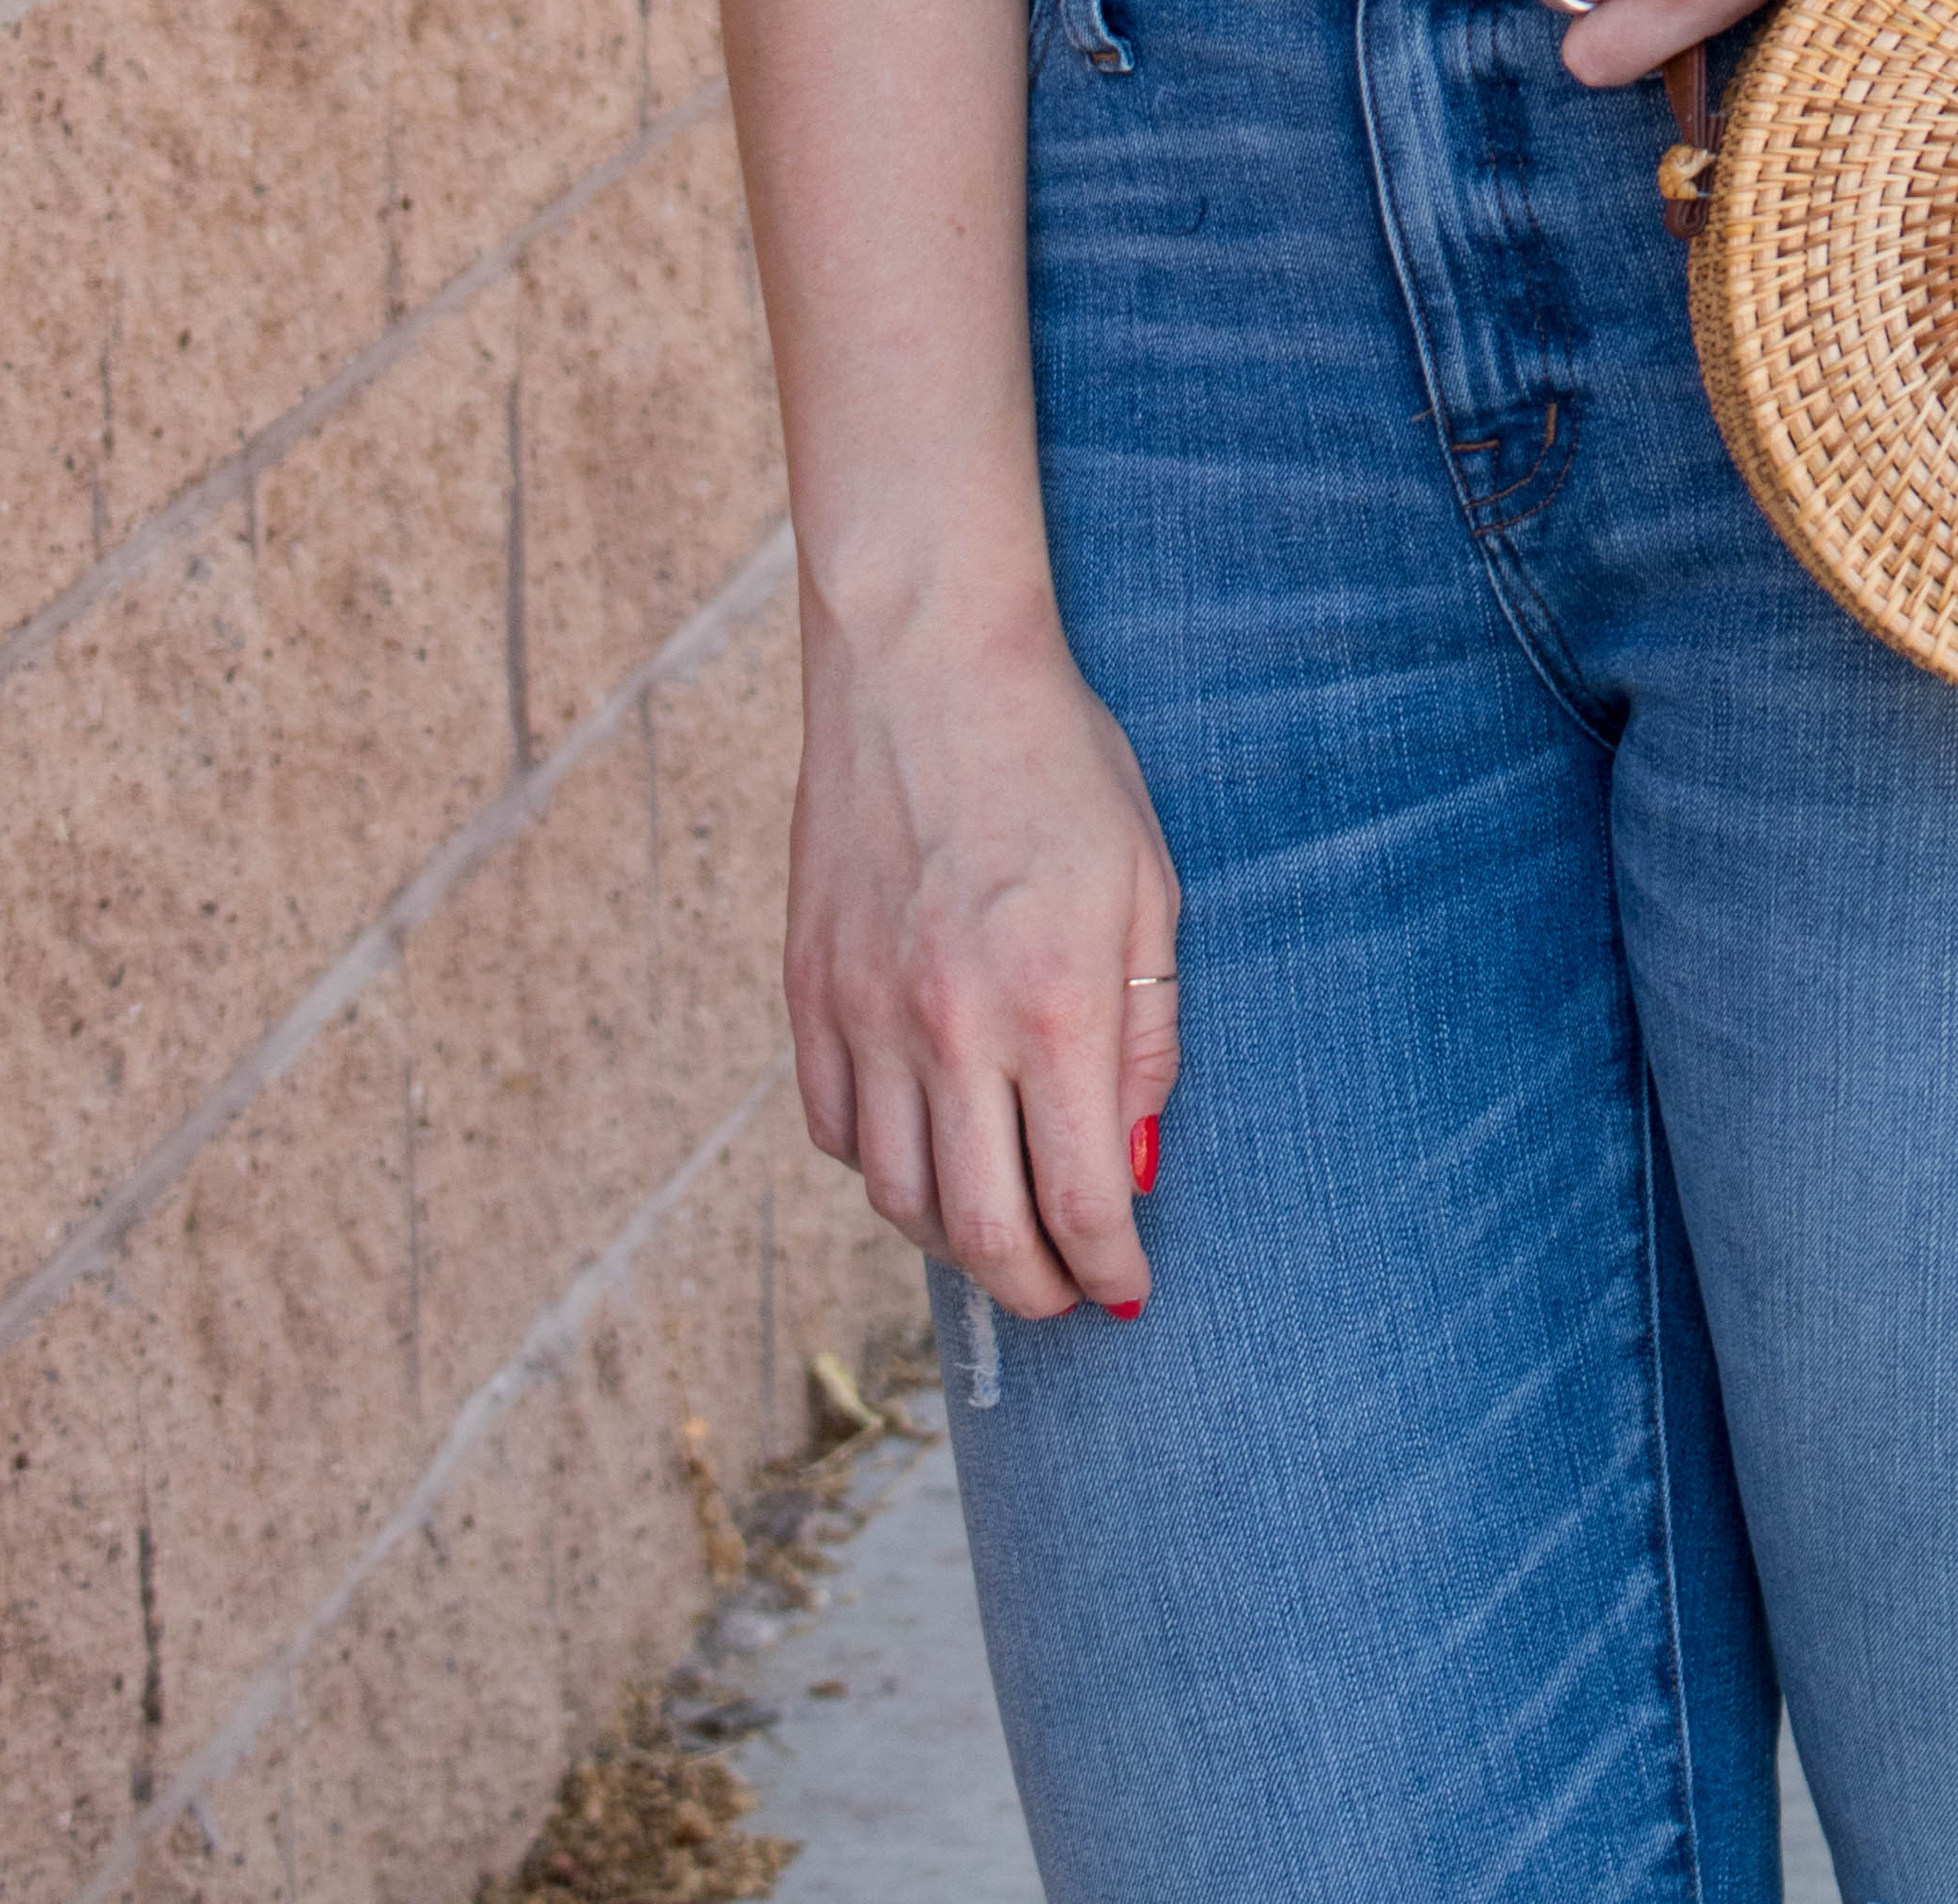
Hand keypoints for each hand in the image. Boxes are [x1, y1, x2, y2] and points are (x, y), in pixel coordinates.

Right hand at [786, 603, 1179, 1323]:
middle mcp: (952, 1026)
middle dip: (1035, 1290)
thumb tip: (1134, 1160)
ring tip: (1001, 1234)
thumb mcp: (1147, 886)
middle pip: (982, 1230)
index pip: (1080, 1200)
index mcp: (1053, 1002)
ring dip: (954, 1242)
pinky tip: (925, 1150)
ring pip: (896, 1197)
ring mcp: (867, 1011)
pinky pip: (835, 1128)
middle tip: (1067, 1294)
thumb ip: (1148, 1035)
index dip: (1110, 1269)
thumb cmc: (1059, 761)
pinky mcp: (808, 987)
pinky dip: (880, 1166)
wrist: (927, 663)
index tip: (1128, 1289)